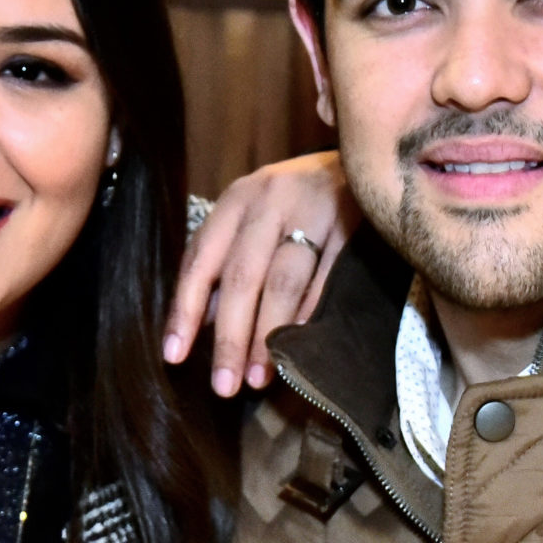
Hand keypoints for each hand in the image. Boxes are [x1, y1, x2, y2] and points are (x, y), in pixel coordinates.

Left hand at [164, 149, 356, 396]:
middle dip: (230, 338)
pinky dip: (310, 317)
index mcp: (238, 200)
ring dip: (268, 335)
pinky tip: (299, 349)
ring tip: (258, 378)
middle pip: (242, 277)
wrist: (367, 156)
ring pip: (283, 282)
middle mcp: (270, 200)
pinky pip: (327, 280)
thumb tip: (206, 324)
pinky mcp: (353, 223)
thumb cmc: (301, 198)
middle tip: (224, 386)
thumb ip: (231, 263)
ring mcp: (314, 209)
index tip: (174, 357)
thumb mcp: (257, 217)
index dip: (185, 310)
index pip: (201, 260)